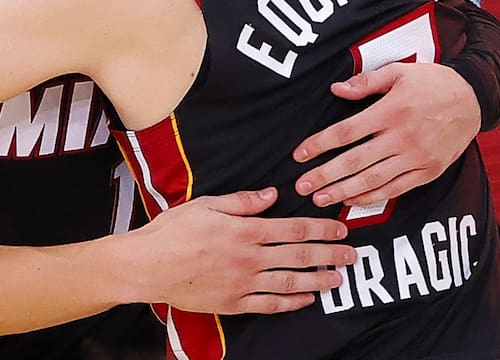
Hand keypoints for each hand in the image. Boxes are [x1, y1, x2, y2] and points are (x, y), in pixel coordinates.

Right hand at [130, 187, 354, 314]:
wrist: (148, 266)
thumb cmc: (173, 232)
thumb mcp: (206, 205)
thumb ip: (242, 202)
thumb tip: (271, 195)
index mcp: (245, 231)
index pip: (293, 229)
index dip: (320, 229)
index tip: (340, 229)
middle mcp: (249, 258)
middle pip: (299, 256)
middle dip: (329, 254)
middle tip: (351, 255)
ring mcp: (242, 283)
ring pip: (289, 282)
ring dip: (318, 280)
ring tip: (338, 279)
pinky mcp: (233, 303)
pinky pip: (269, 304)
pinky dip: (290, 302)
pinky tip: (306, 299)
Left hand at [293, 63, 481, 206]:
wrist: (474, 99)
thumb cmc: (432, 82)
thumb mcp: (400, 72)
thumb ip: (366, 82)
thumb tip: (335, 89)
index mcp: (391, 110)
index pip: (347, 132)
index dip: (320, 144)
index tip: (299, 155)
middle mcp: (402, 137)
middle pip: (356, 161)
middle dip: (326, 175)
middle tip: (301, 187)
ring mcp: (417, 157)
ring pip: (375, 179)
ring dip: (345, 191)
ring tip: (320, 199)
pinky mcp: (429, 170)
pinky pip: (397, 188)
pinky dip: (374, 196)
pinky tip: (354, 200)